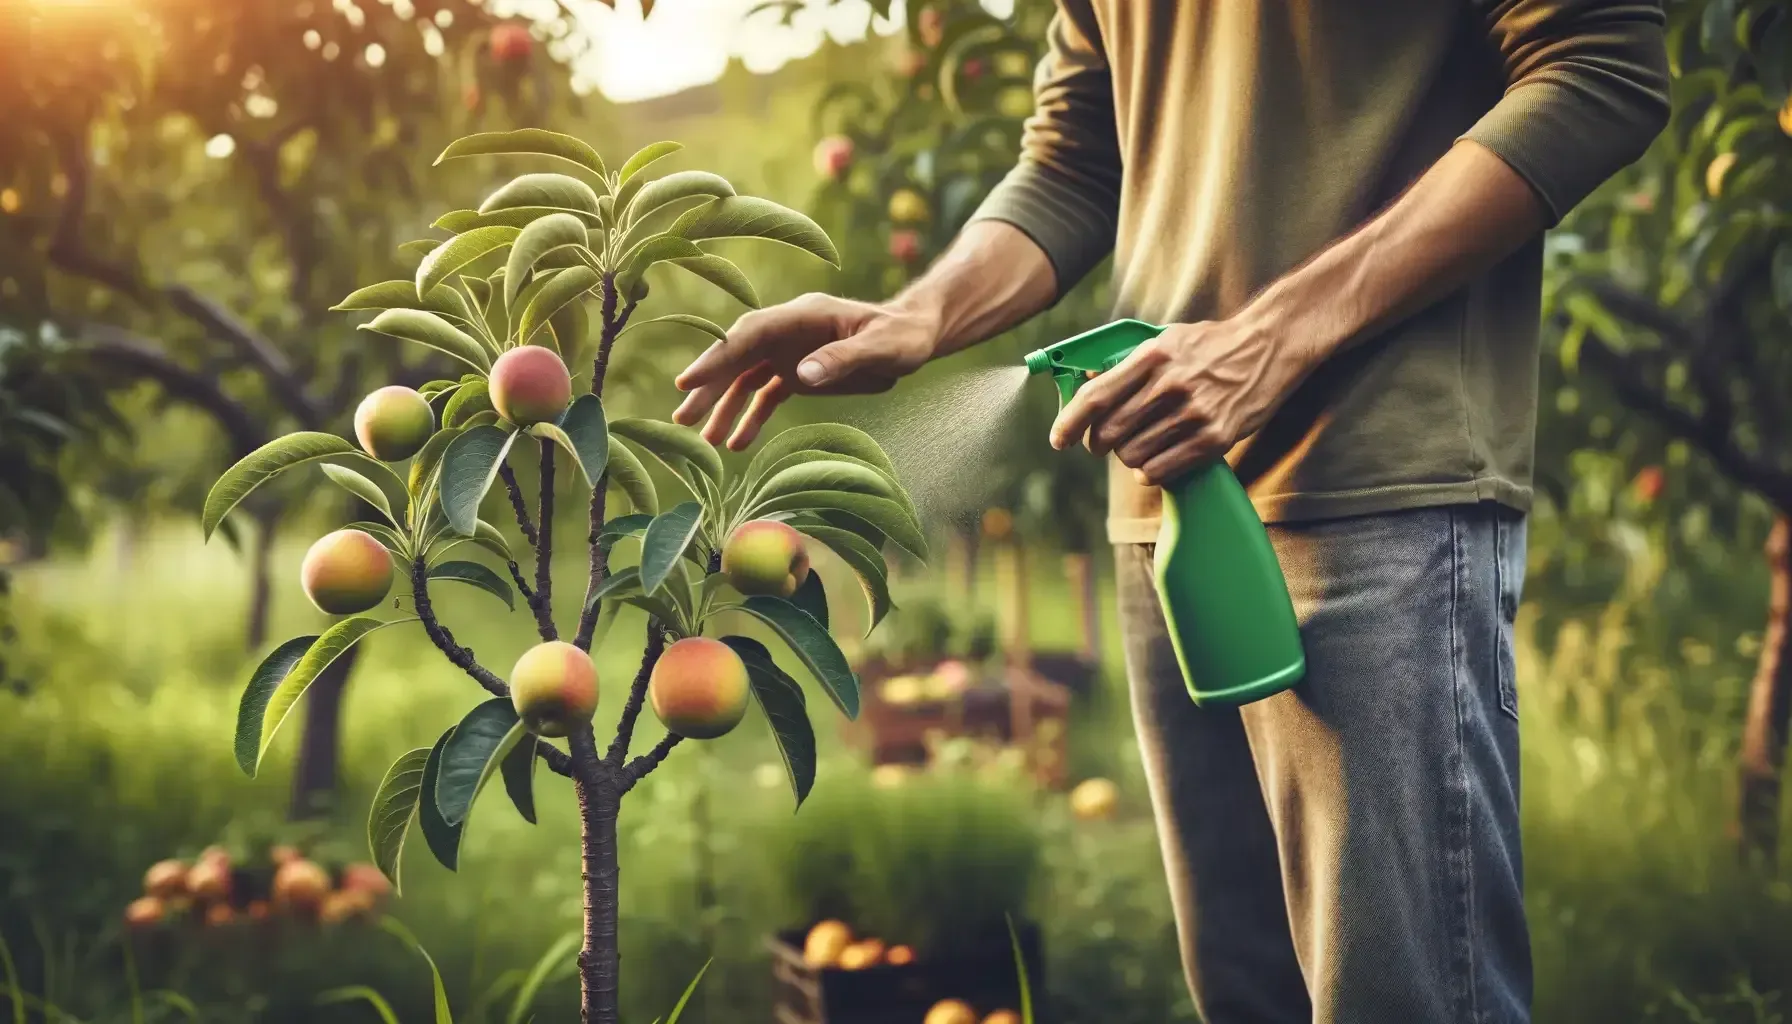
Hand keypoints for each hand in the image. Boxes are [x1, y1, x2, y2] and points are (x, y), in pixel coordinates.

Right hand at [672, 293, 938, 449]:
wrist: (915, 336)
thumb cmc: (903, 336)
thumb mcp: (882, 346)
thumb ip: (844, 358)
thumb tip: (802, 373)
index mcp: (802, 316)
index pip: (749, 335)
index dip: (718, 357)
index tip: (689, 382)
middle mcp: (787, 332)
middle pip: (737, 357)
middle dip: (709, 386)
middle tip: (682, 417)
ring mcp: (788, 352)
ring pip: (744, 377)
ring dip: (723, 406)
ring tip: (703, 440)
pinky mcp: (796, 373)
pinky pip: (764, 395)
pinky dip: (749, 417)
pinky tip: (737, 444)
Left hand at [1048, 316, 1314, 485]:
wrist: (1271, 346)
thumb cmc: (1212, 344)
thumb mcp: (1167, 340)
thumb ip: (1128, 363)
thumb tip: (1086, 381)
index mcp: (1153, 357)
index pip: (1096, 397)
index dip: (1069, 422)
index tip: (1058, 440)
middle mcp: (1170, 386)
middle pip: (1109, 433)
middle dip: (1098, 443)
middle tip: (1104, 442)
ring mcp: (1193, 414)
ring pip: (1132, 456)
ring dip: (1128, 457)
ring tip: (1140, 444)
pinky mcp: (1214, 438)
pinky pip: (1160, 470)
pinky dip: (1150, 471)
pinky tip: (1156, 460)